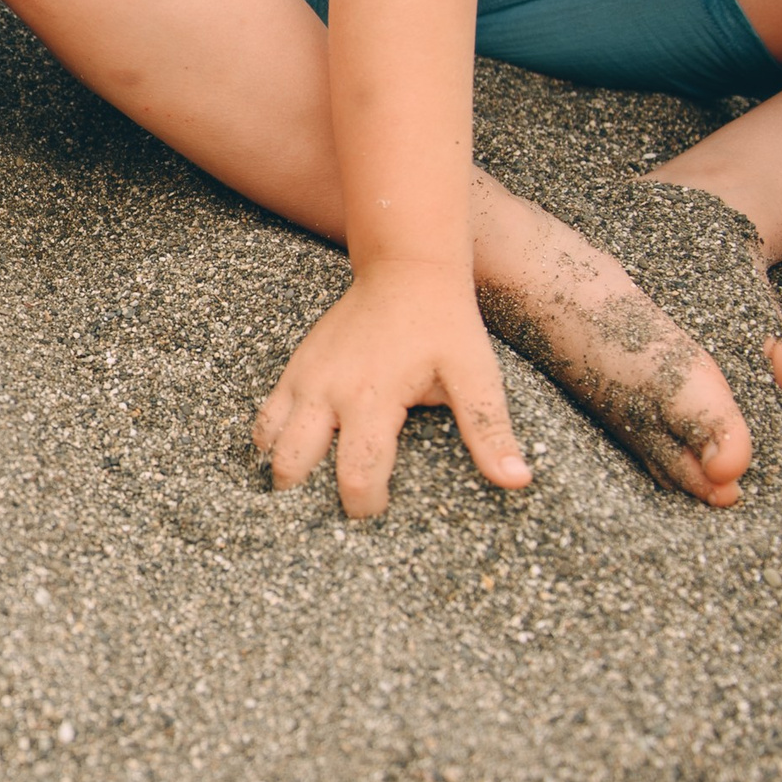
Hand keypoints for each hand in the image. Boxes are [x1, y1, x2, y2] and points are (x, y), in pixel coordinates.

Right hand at [253, 261, 532, 516]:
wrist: (406, 268)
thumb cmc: (444, 323)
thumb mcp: (475, 373)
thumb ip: (489, 429)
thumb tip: (516, 480)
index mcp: (372, 399)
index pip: (356, 476)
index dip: (366, 507)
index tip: (380, 513)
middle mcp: (328, 391)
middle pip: (295, 466)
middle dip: (310, 499)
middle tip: (335, 508)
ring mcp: (304, 379)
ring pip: (269, 443)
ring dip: (285, 470)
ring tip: (310, 487)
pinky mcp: (294, 368)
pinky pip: (265, 416)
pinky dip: (271, 441)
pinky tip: (295, 451)